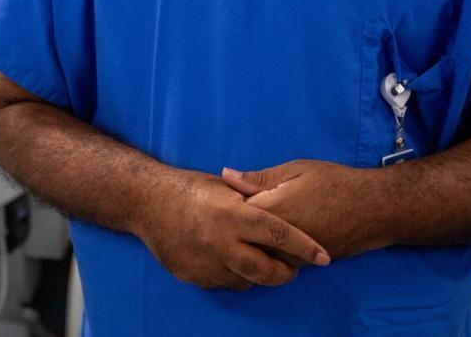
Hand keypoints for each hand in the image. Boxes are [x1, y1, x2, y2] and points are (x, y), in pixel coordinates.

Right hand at [134, 169, 330, 289]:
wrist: (147, 203)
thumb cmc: (190, 188)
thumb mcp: (223, 185)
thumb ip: (252, 197)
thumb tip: (281, 201)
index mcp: (232, 214)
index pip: (278, 233)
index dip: (304, 246)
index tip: (323, 256)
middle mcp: (221, 242)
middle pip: (265, 270)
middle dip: (284, 273)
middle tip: (292, 269)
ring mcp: (206, 263)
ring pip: (245, 281)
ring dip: (258, 275)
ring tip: (262, 262)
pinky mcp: (194, 276)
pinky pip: (224, 283)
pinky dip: (234, 275)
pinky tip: (234, 262)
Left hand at [221, 160, 392, 260]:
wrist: (374, 209)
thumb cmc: (335, 183)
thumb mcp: (296, 170)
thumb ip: (259, 177)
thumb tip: (225, 174)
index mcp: (274, 211)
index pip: (234, 214)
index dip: (226, 204)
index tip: (224, 196)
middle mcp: (280, 240)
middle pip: (244, 239)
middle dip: (236, 227)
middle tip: (235, 212)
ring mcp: (292, 256)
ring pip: (259, 253)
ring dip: (252, 241)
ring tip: (252, 224)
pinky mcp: (304, 265)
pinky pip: (276, 261)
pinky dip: (269, 250)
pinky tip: (270, 237)